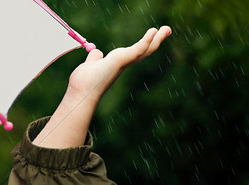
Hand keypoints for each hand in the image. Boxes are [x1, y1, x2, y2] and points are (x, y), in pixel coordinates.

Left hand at [34, 26, 170, 148]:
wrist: (80, 92)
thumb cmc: (84, 82)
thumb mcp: (90, 65)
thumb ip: (94, 59)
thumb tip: (97, 53)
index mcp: (117, 64)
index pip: (134, 52)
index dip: (144, 43)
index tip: (153, 33)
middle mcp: (122, 64)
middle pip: (144, 50)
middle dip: (156, 40)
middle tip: (167, 29)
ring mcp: (123, 63)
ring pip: (144, 50)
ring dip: (156, 39)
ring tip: (166, 29)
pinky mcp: (121, 60)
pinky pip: (136, 49)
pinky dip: (146, 41)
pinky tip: (153, 32)